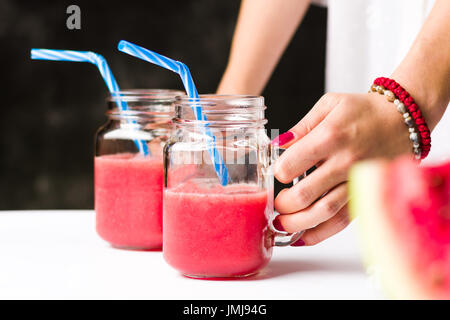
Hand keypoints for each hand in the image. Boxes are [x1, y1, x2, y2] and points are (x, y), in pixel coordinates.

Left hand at [272, 92, 412, 245]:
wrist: (403, 120)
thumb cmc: (364, 111)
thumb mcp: (330, 104)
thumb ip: (301, 127)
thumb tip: (276, 145)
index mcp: (331, 136)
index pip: (292, 163)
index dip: (276, 172)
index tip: (274, 174)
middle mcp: (345, 162)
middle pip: (305, 194)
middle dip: (282, 204)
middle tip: (275, 203)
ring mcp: (357, 181)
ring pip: (323, 212)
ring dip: (297, 223)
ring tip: (281, 224)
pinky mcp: (366, 195)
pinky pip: (342, 221)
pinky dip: (320, 233)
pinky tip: (303, 237)